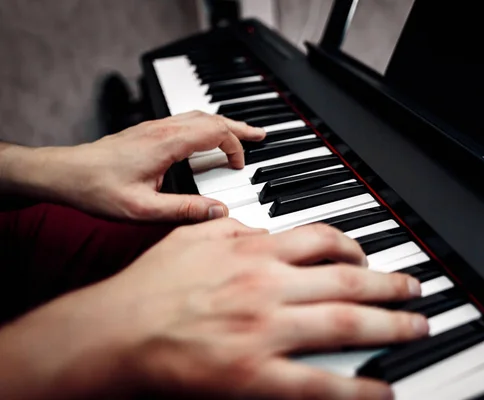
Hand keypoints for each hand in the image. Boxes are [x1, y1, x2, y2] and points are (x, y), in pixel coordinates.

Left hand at [0, 111, 265, 221]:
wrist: (64, 174)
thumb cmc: (98, 189)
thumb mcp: (143, 210)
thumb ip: (184, 211)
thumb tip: (218, 212)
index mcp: (167, 143)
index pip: (214, 132)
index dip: (234, 146)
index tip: (239, 166)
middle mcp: (162, 129)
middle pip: (211, 118)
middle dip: (239, 127)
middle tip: (260, 135)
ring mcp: (153, 127)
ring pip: (197, 116)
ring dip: (222, 124)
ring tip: (240, 134)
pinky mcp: (146, 132)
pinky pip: (185, 121)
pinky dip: (205, 126)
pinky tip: (206, 138)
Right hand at [0, 220, 427, 399]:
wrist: (115, 330)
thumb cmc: (150, 285)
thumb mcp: (193, 236)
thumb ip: (235, 228)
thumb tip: (265, 229)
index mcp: (253, 251)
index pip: (321, 240)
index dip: (355, 248)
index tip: (369, 258)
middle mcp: (267, 286)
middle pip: (347, 280)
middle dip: (390, 284)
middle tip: (416, 288)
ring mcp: (265, 330)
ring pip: (344, 323)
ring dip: (390, 324)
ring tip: (416, 326)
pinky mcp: (254, 375)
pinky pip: (318, 383)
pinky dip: (356, 388)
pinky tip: (382, 391)